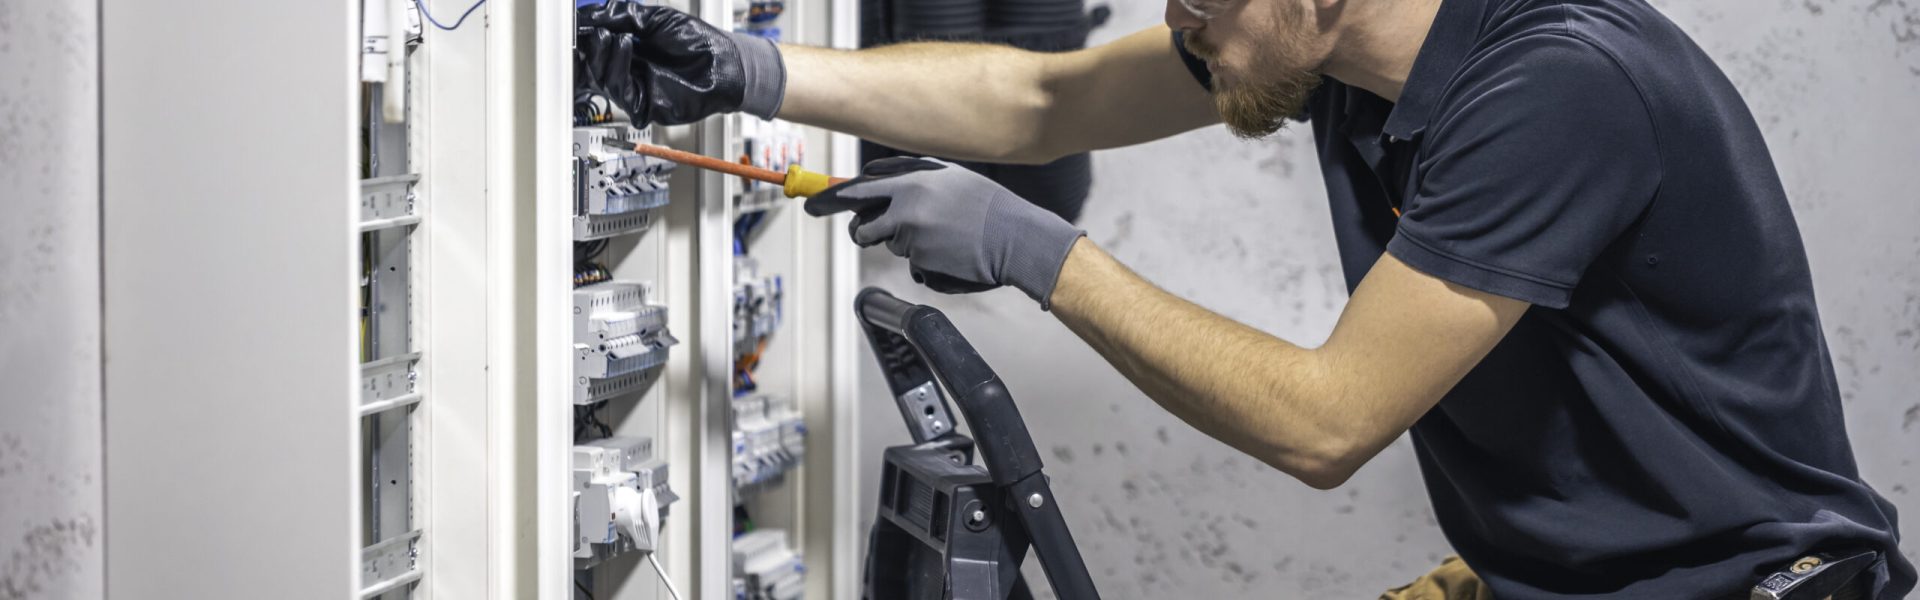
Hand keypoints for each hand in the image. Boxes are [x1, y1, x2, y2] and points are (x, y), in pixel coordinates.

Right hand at [575, 1, 784, 124]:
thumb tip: (589, 15)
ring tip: (612, 35)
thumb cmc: (699, 41)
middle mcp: (630, 72)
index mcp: (630, 51)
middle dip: (589, 47)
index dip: (585, 37)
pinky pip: (620, 91)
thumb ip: (621, 16)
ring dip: (604, 54)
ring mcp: (636, 89)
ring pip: (603, 79)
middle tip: (590, 30)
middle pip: (594, 66)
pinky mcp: (645, 105)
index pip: (597, 48)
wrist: (725, 61)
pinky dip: (618, 67)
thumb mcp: (654, 18)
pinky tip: (625, 46)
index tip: (575, 25)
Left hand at [805, 158, 1085, 306]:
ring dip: (902, 242)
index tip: (811, 205)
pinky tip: (950, 251)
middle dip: (859, 230)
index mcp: (910, 183)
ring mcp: (912, 237)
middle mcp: (905, 208)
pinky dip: (924, 259)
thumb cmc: (986, 205)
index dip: (831, 199)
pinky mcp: (922, 261)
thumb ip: (910, 177)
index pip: (857, 190)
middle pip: (861, 225)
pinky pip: (911, 262)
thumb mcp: (949, 177)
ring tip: (939, 235)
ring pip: (888, 244)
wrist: (1016, 238)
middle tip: (864, 231)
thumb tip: (874, 179)